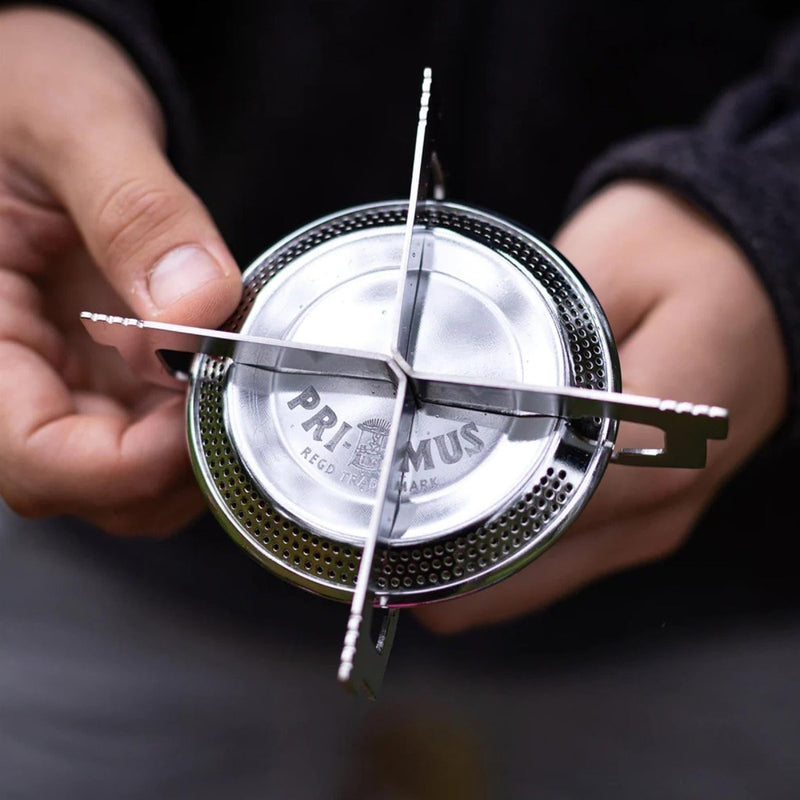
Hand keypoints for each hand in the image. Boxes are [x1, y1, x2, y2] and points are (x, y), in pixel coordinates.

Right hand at [0, 9, 240, 534]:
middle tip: (233, 400)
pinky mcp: (94, 369)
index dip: (127, 465)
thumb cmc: (27, 86)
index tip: (204, 420)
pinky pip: (141, 432)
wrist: (40, 87)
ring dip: (184, 452)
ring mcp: (54, 375)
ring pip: (117, 474)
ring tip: (229, 381)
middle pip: (83, 484)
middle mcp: (8, 370)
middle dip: (167, 467)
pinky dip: (189, 424)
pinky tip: (217, 373)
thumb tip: (198, 301)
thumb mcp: (76, 123)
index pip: (37, 455)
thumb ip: (136, 211)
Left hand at [417, 180, 788, 632]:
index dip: (463, 537)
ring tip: (404, 536)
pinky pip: (564, 559)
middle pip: (535, 573)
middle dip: (451, 568)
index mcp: (668, 438)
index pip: (550, 514)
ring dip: (475, 567)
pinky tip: (464, 526)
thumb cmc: (693, 254)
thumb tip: (457, 379)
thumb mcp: (610, 259)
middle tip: (376, 541)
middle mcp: (665, 501)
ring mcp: (658, 520)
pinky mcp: (647, 517)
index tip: (392, 542)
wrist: (758, 275)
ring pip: (546, 580)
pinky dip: (509, 553)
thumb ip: (539, 324)